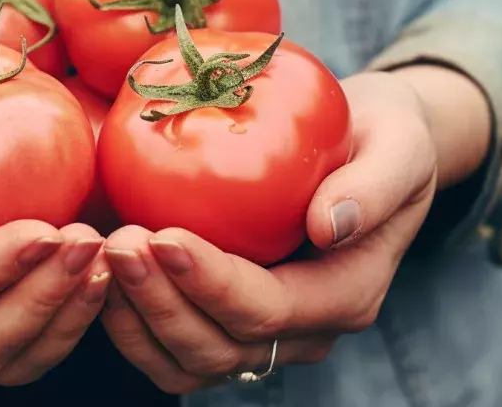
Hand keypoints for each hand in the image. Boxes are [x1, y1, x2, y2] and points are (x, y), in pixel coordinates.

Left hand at [100, 70, 471, 393]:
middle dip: (161, 301)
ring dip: (137, 317)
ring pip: (187, 361)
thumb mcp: (400, 145)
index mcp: (345, 295)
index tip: (163, 235)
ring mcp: (261, 332)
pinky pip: (168, 348)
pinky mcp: (224, 319)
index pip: (268, 308)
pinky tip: (102, 272)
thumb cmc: (382, 139)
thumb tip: (329, 223)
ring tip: (103, 256)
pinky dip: (129, 323)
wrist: (365, 149)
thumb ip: (376, 185)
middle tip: (117, 241)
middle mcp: (303, 330)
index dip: (211, 281)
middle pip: (219, 346)